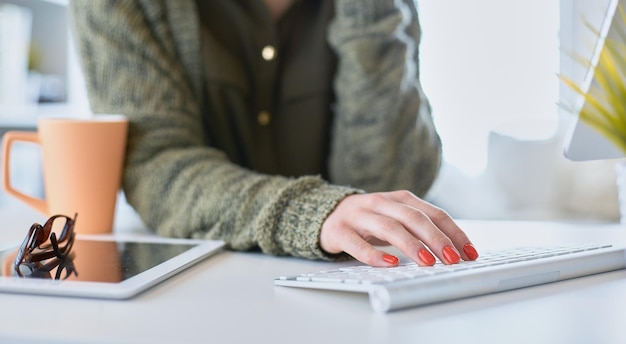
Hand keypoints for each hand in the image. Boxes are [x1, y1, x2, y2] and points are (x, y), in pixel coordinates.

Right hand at [320, 190, 478, 266]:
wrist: (328, 214)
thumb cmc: (370, 220)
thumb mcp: (396, 218)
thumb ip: (419, 228)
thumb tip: (454, 251)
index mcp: (400, 199)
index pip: (433, 213)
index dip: (453, 232)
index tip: (469, 252)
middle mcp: (380, 203)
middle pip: (413, 218)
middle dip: (436, 239)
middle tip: (452, 258)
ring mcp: (358, 216)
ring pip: (388, 228)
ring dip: (411, 245)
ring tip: (427, 262)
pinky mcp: (339, 231)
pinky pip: (357, 244)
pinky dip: (374, 255)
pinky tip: (390, 263)